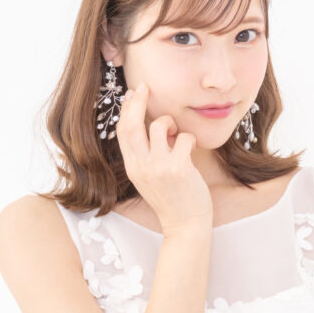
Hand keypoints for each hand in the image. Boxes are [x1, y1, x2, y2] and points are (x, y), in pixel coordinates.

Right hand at [115, 83, 212, 235]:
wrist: (185, 225)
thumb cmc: (172, 198)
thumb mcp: (149, 177)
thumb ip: (146, 155)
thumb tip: (152, 126)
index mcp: (132, 167)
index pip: (122, 132)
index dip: (127, 110)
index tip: (133, 94)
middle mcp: (141, 166)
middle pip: (132, 125)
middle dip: (138, 102)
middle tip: (145, 87)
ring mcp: (158, 167)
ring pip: (159, 126)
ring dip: (170, 122)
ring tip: (177, 133)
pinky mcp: (177, 168)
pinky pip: (184, 138)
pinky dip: (189, 138)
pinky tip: (191, 149)